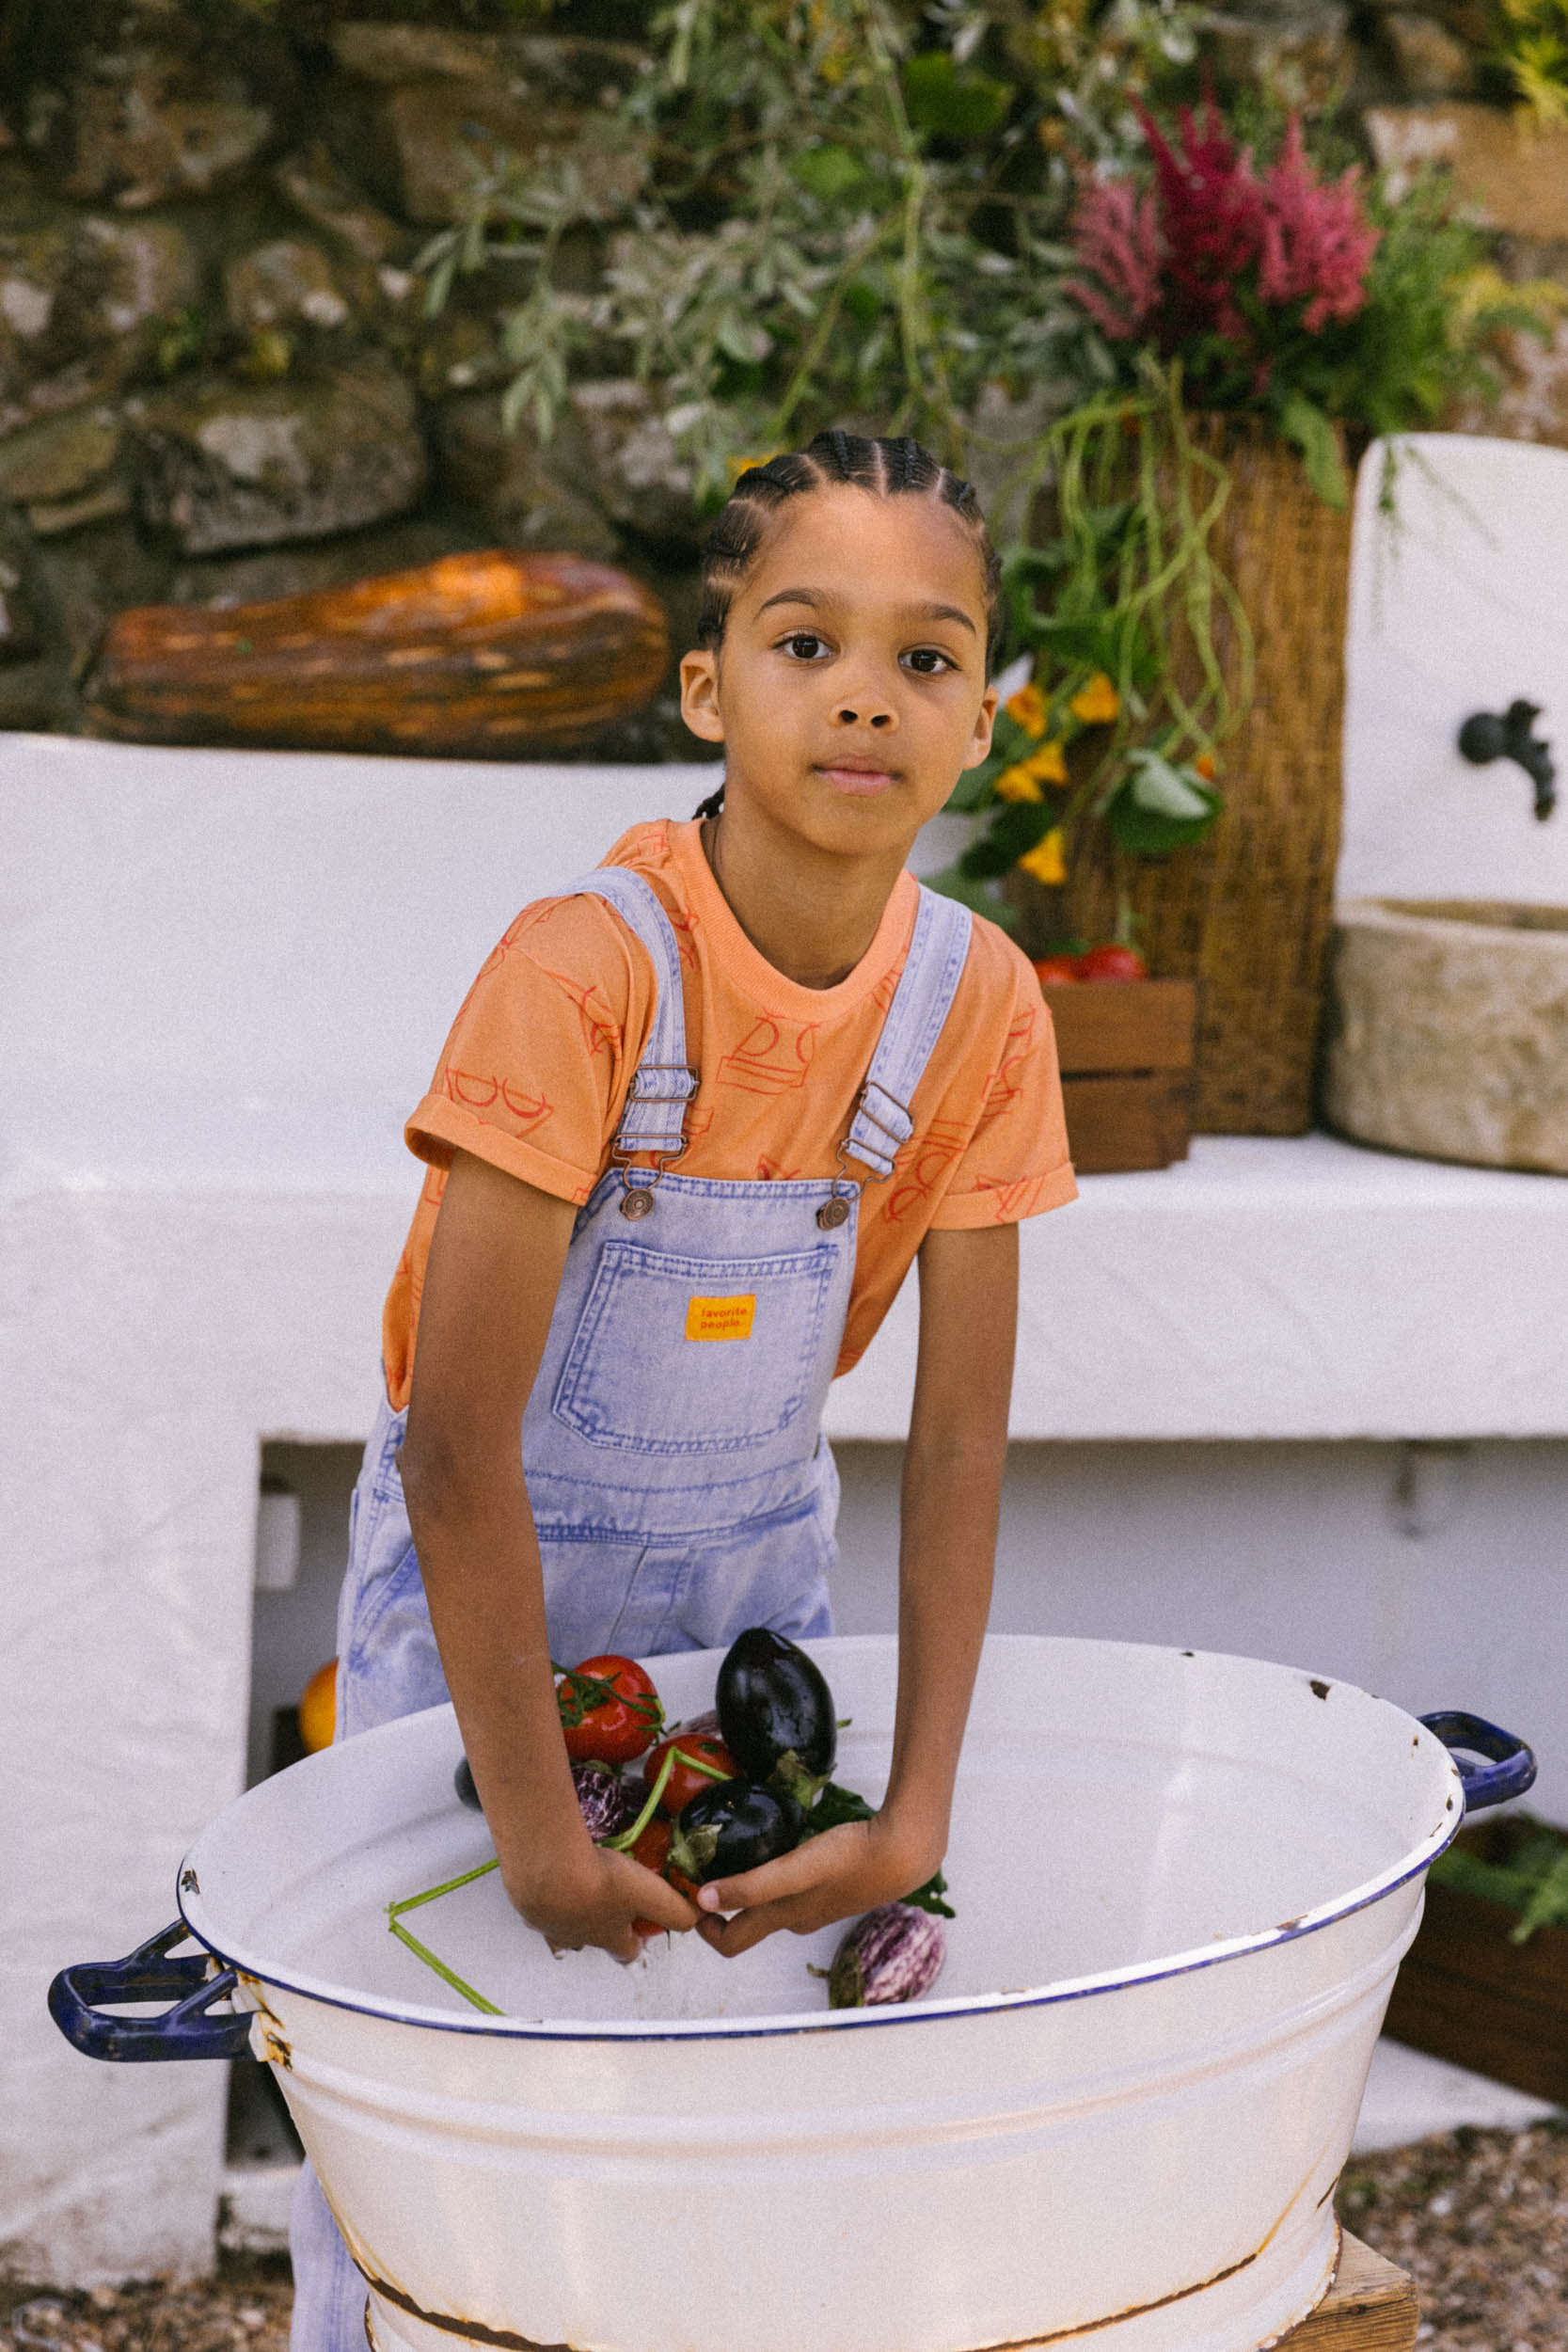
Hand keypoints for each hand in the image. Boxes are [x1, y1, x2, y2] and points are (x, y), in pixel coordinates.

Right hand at [501, 1837, 696, 1963]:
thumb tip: (697, 1919)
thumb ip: (675, 1909)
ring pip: (561, 1927)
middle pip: (591, 1941)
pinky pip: (537, 1906)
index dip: (636, 1943)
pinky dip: (544, 1896)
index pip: (627, 1952)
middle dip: (599, 1928)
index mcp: (608, 1936)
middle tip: (605, 1903)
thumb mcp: (648, 1893)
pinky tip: (547, 1877)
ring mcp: (548, 1923)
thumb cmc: (600, 1883)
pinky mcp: (526, 1904)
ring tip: (573, 1892)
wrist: (548, 1868)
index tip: (640, 1928)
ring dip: (569, 1915)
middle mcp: (577, 1937)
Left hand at [693, 1814, 938, 1957]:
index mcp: (782, 1919)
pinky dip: (773, 1876)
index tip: (684, 1894)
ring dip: (746, 1888)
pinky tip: (777, 1847)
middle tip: (701, 1870)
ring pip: (770, 1904)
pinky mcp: (831, 1886)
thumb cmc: (849, 1860)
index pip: (730, 1942)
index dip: (702, 1927)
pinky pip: (792, 1888)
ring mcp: (815, 1905)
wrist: (903, 1852)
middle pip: (747, 1922)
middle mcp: (795, 1919)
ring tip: (732, 1852)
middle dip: (719, 1905)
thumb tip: (701, 1901)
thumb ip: (751, 1886)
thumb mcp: (795, 1871)